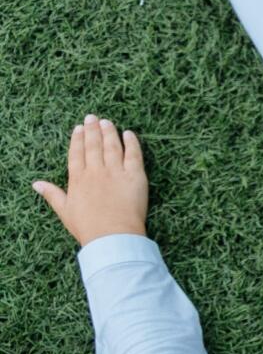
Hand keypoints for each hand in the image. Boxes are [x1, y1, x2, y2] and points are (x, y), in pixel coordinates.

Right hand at [31, 116, 147, 246]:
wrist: (113, 236)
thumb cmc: (88, 227)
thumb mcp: (65, 210)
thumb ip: (52, 194)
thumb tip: (36, 183)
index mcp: (78, 179)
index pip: (76, 153)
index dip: (77, 139)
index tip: (78, 128)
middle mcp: (96, 172)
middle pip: (93, 145)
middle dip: (92, 129)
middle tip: (92, 117)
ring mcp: (116, 172)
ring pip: (112, 146)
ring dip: (109, 132)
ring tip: (107, 121)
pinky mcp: (135, 177)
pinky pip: (134, 155)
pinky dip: (132, 143)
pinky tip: (129, 134)